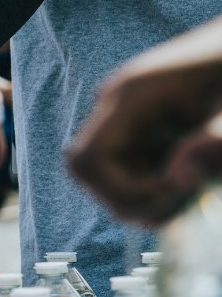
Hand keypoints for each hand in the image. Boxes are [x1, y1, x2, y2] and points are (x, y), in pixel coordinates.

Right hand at [66, 18, 221, 224]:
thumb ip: (212, 143)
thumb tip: (180, 178)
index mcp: (130, 95)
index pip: (88, 159)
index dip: (123, 190)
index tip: (176, 191)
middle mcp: (114, 104)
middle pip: (88, 171)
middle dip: (130, 198)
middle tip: (186, 201)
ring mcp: (121, 113)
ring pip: (104, 173)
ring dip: (142, 195)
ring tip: (192, 190)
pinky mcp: (134, 122)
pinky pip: (123, 165)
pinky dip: (150, 183)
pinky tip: (189, 175)